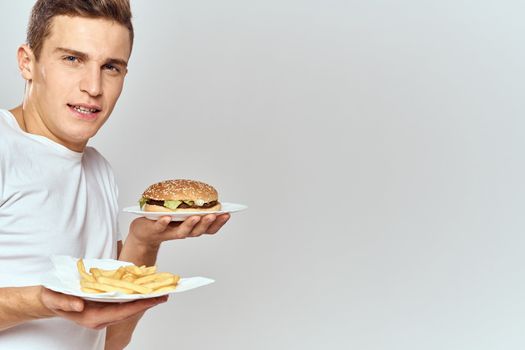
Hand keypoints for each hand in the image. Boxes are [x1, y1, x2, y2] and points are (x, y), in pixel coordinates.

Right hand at [39, 287, 166, 329]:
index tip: (154, 299)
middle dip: (148, 303)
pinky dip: (136, 295)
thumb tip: (79, 306)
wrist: (51, 299)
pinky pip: (124, 302)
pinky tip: (146, 288)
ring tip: (162, 290)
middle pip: (129, 311)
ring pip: (129, 307)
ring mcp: (105, 312)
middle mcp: (102, 317)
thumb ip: (65, 303)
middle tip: (166, 293)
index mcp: (93, 318)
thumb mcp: (54, 298)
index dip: (138, 305)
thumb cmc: (53, 298)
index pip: (121, 312)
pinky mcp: (105, 306)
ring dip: (145, 299)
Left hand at [128, 213, 230, 248]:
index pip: (209, 228)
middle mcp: (183, 232)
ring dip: (190, 224)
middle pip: (199, 231)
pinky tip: (168, 217)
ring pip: (183, 231)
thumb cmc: (166, 220)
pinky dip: (164, 223)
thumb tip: (207, 192)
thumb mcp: (183, 213)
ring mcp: (170, 232)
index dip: (219, 222)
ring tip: (195, 216)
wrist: (143, 233)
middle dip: (208, 223)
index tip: (228, 213)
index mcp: (192, 227)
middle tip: (214, 215)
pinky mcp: (155, 230)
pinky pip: (160, 227)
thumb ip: (194, 206)